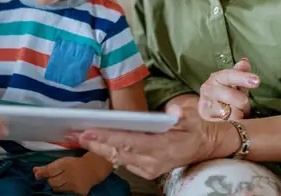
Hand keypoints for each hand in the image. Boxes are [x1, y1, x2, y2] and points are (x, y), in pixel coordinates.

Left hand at [33, 153, 112, 194]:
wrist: (92, 169)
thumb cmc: (74, 164)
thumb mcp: (62, 162)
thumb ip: (48, 167)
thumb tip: (34, 171)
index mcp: (65, 164)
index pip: (50, 170)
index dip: (41, 173)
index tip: (37, 174)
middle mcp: (69, 175)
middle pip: (52, 182)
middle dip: (50, 180)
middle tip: (54, 177)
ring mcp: (74, 185)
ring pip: (57, 190)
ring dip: (56, 186)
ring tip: (61, 181)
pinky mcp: (79, 193)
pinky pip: (66, 194)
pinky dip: (64, 191)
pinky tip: (67, 186)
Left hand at [76, 105, 236, 180]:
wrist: (207, 146)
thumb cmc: (196, 128)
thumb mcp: (192, 118)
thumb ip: (181, 115)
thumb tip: (172, 111)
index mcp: (163, 147)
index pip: (129, 142)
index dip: (107, 136)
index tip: (89, 130)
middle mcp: (153, 162)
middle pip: (117, 152)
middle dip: (94, 142)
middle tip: (73, 133)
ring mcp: (149, 168)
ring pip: (117, 158)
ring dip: (96, 147)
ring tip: (77, 137)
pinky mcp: (146, 170)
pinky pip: (121, 161)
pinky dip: (106, 151)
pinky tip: (93, 142)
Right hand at [198, 58, 258, 120]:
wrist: (209, 114)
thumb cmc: (226, 98)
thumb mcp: (235, 85)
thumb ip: (240, 73)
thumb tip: (245, 61)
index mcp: (215, 78)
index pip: (229, 75)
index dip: (243, 78)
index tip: (257, 81)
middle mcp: (207, 90)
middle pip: (235, 96)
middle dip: (243, 104)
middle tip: (241, 107)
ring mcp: (205, 105)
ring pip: (233, 112)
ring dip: (239, 115)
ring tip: (235, 114)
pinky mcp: (206, 120)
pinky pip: (228, 123)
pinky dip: (233, 123)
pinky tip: (230, 121)